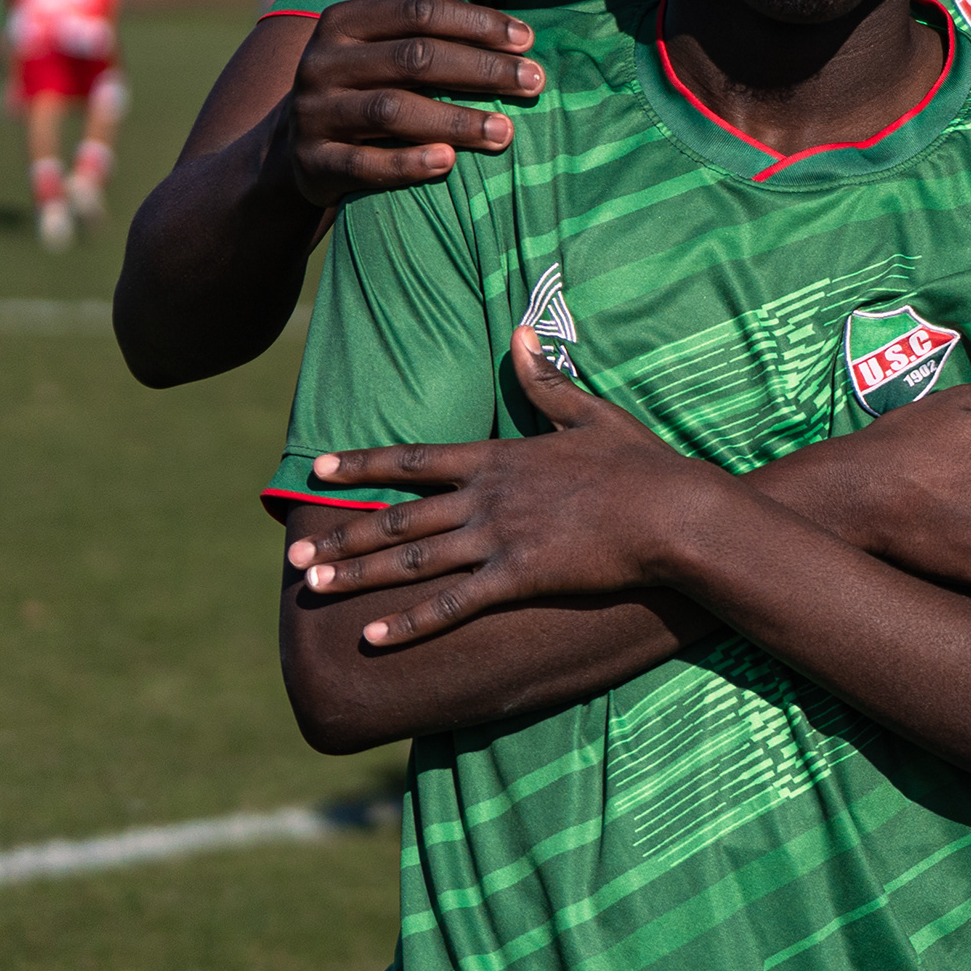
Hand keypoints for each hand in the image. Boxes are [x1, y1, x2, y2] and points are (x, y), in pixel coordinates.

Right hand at [273, 0, 545, 208]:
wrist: (291, 147)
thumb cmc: (355, 80)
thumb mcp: (365, 34)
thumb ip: (396, 1)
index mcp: (341, 23)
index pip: (418, 13)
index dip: (476, 23)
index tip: (527, 39)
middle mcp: (322, 63)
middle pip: (413, 59)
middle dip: (481, 69)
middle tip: (534, 82)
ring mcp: (314, 114)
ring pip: (391, 111)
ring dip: (454, 120)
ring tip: (506, 131)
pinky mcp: (313, 164)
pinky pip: (363, 164)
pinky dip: (407, 164)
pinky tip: (449, 162)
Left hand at [284, 328, 737, 646]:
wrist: (675, 514)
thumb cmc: (642, 464)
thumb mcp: (592, 413)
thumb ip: (546, 381)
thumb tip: (521, 333)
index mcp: (499, 457)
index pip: (413, 459)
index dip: (362, 465)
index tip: (318, 470)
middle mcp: (487, 497)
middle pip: (399, 517)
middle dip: (342, 533)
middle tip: (295, 550)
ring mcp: (499, 539)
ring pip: (412, 560)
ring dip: (358, 574)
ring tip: (312, 587)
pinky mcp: (519, 578)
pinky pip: (452, 604)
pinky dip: (409, 622)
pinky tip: (374, 636)